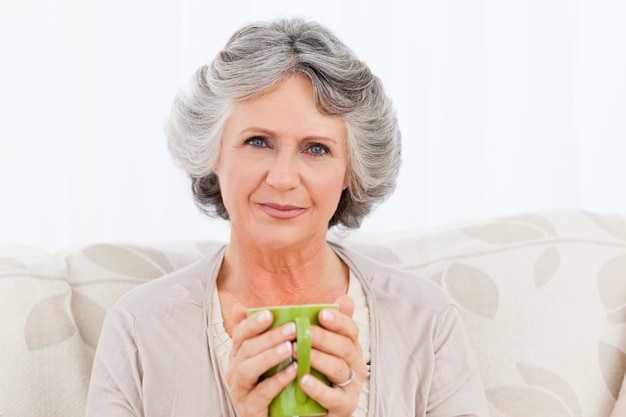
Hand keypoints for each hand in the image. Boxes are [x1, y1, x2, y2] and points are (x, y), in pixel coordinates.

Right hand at [225, 303, 297, 416]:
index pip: (239, 334)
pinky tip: (292, 371)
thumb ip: (263, 334)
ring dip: (269, 356)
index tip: (270, 313)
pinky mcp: (250, 409)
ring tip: (289, 348)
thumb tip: (243, 306)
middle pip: (246, 349)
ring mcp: (240, 391)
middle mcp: (234, 372)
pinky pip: (261, 394)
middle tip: (292, 328)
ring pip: (247, 370)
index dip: (253, 323)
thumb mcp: (268, 357)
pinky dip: (276, 381)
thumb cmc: (271, 383)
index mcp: (238, 356)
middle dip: (269, 337)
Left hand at [298, 295, 368, 416]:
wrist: (314, 409)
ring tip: (296, 352)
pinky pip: (333, 398)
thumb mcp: (321, 348)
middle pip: (344, 347)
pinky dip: (318, 389)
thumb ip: (328, 326)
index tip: (321, 313)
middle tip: (301, 331)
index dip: (338, 321)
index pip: (351, 330)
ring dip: (317, 358)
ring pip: (339, 369)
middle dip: (322, 337)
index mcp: (351, 348)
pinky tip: (303, 379)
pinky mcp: (343, 408)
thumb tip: (345, 297)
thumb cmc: (317, 373)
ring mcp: (351, 387)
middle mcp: (356, 366)